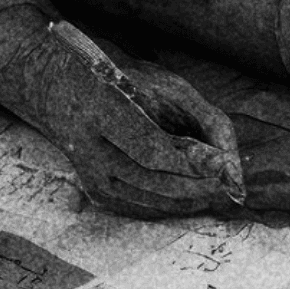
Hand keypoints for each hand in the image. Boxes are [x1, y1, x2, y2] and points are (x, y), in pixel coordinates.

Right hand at [0, 8, 243, 217]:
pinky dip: (172, 204)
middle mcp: (87, 145)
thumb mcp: (165, 84)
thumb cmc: (123, 81)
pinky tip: (193, 195)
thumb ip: (202, 119)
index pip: (148, 146)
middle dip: (195, 183)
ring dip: (189, 197)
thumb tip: (228, 164)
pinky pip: (142, 207)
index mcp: (99, 105)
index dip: (188, 160)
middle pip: (150, 177)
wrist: (61, 91)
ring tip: (216, 187)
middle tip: (226, 180)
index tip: (220, 164)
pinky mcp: (96, 191)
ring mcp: (89, 173)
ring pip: (149, 198)